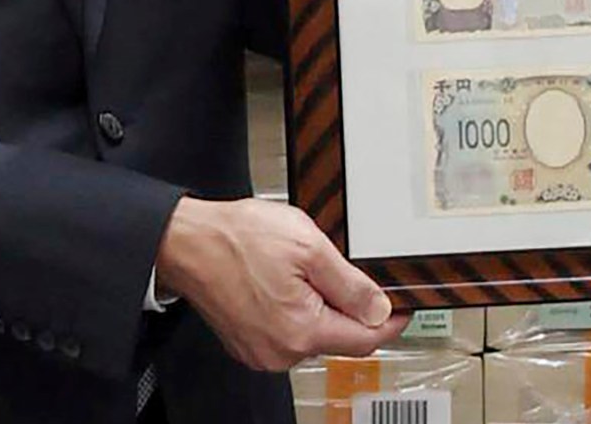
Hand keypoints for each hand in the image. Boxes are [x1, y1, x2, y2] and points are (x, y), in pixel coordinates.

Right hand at [156, 196, 407, 370]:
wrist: (187, 242)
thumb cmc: (239, 238)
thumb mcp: (309, 247)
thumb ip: (351, 284)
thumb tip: (381, 310)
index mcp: (300, 331)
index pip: (365, 340)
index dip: (390, 321)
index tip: (404, 306)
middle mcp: (280, 352)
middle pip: (339, 338)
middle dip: (350, 307)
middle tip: (341, 267)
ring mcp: (262, 351)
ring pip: (314, 334)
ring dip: (322, 307)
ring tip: (302, 268)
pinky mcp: (248, 344)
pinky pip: (289, 332)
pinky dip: (298, 311)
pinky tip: (284, 281)